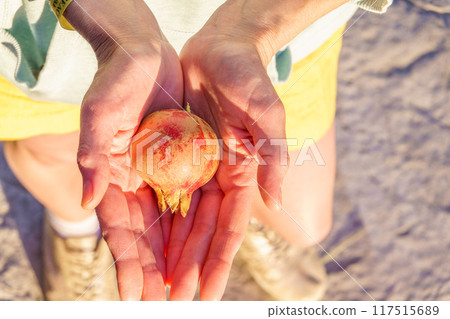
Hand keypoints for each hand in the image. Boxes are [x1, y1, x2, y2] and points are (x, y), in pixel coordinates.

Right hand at [65, 0, 182, 299]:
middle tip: (172, 303)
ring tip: (193, 289)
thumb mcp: (98, 114)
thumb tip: (88, 200)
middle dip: (160, 270)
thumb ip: (93, 156)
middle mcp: (139, 183)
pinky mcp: (188, 164)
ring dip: (183, 257)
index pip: (121, 229)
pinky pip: (196, 200)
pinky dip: (200, 225)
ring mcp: (164, 176)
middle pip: (150, 236)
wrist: (145, 57)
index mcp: (114, 178)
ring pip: (175, 225)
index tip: (137, 295)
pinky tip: (205, 251)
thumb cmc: (115, 81)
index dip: (130, 262)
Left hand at [164, 24, 287, 299]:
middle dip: (190, 265)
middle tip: (175, 300)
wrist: (220, 49)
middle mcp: (219, 178)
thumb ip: (273, 154)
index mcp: (243, 174)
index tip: (209, 293)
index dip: (219, 259)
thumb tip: (276, 198)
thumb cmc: (248, 76)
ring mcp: (196, 168)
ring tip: (158, 284)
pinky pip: (163, 192)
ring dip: (171, 251)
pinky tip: (146, 242)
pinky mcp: (175, 154)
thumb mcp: (266, 112)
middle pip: (202, 231)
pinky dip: (156, 219)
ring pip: (181, 219)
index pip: (230, 226)